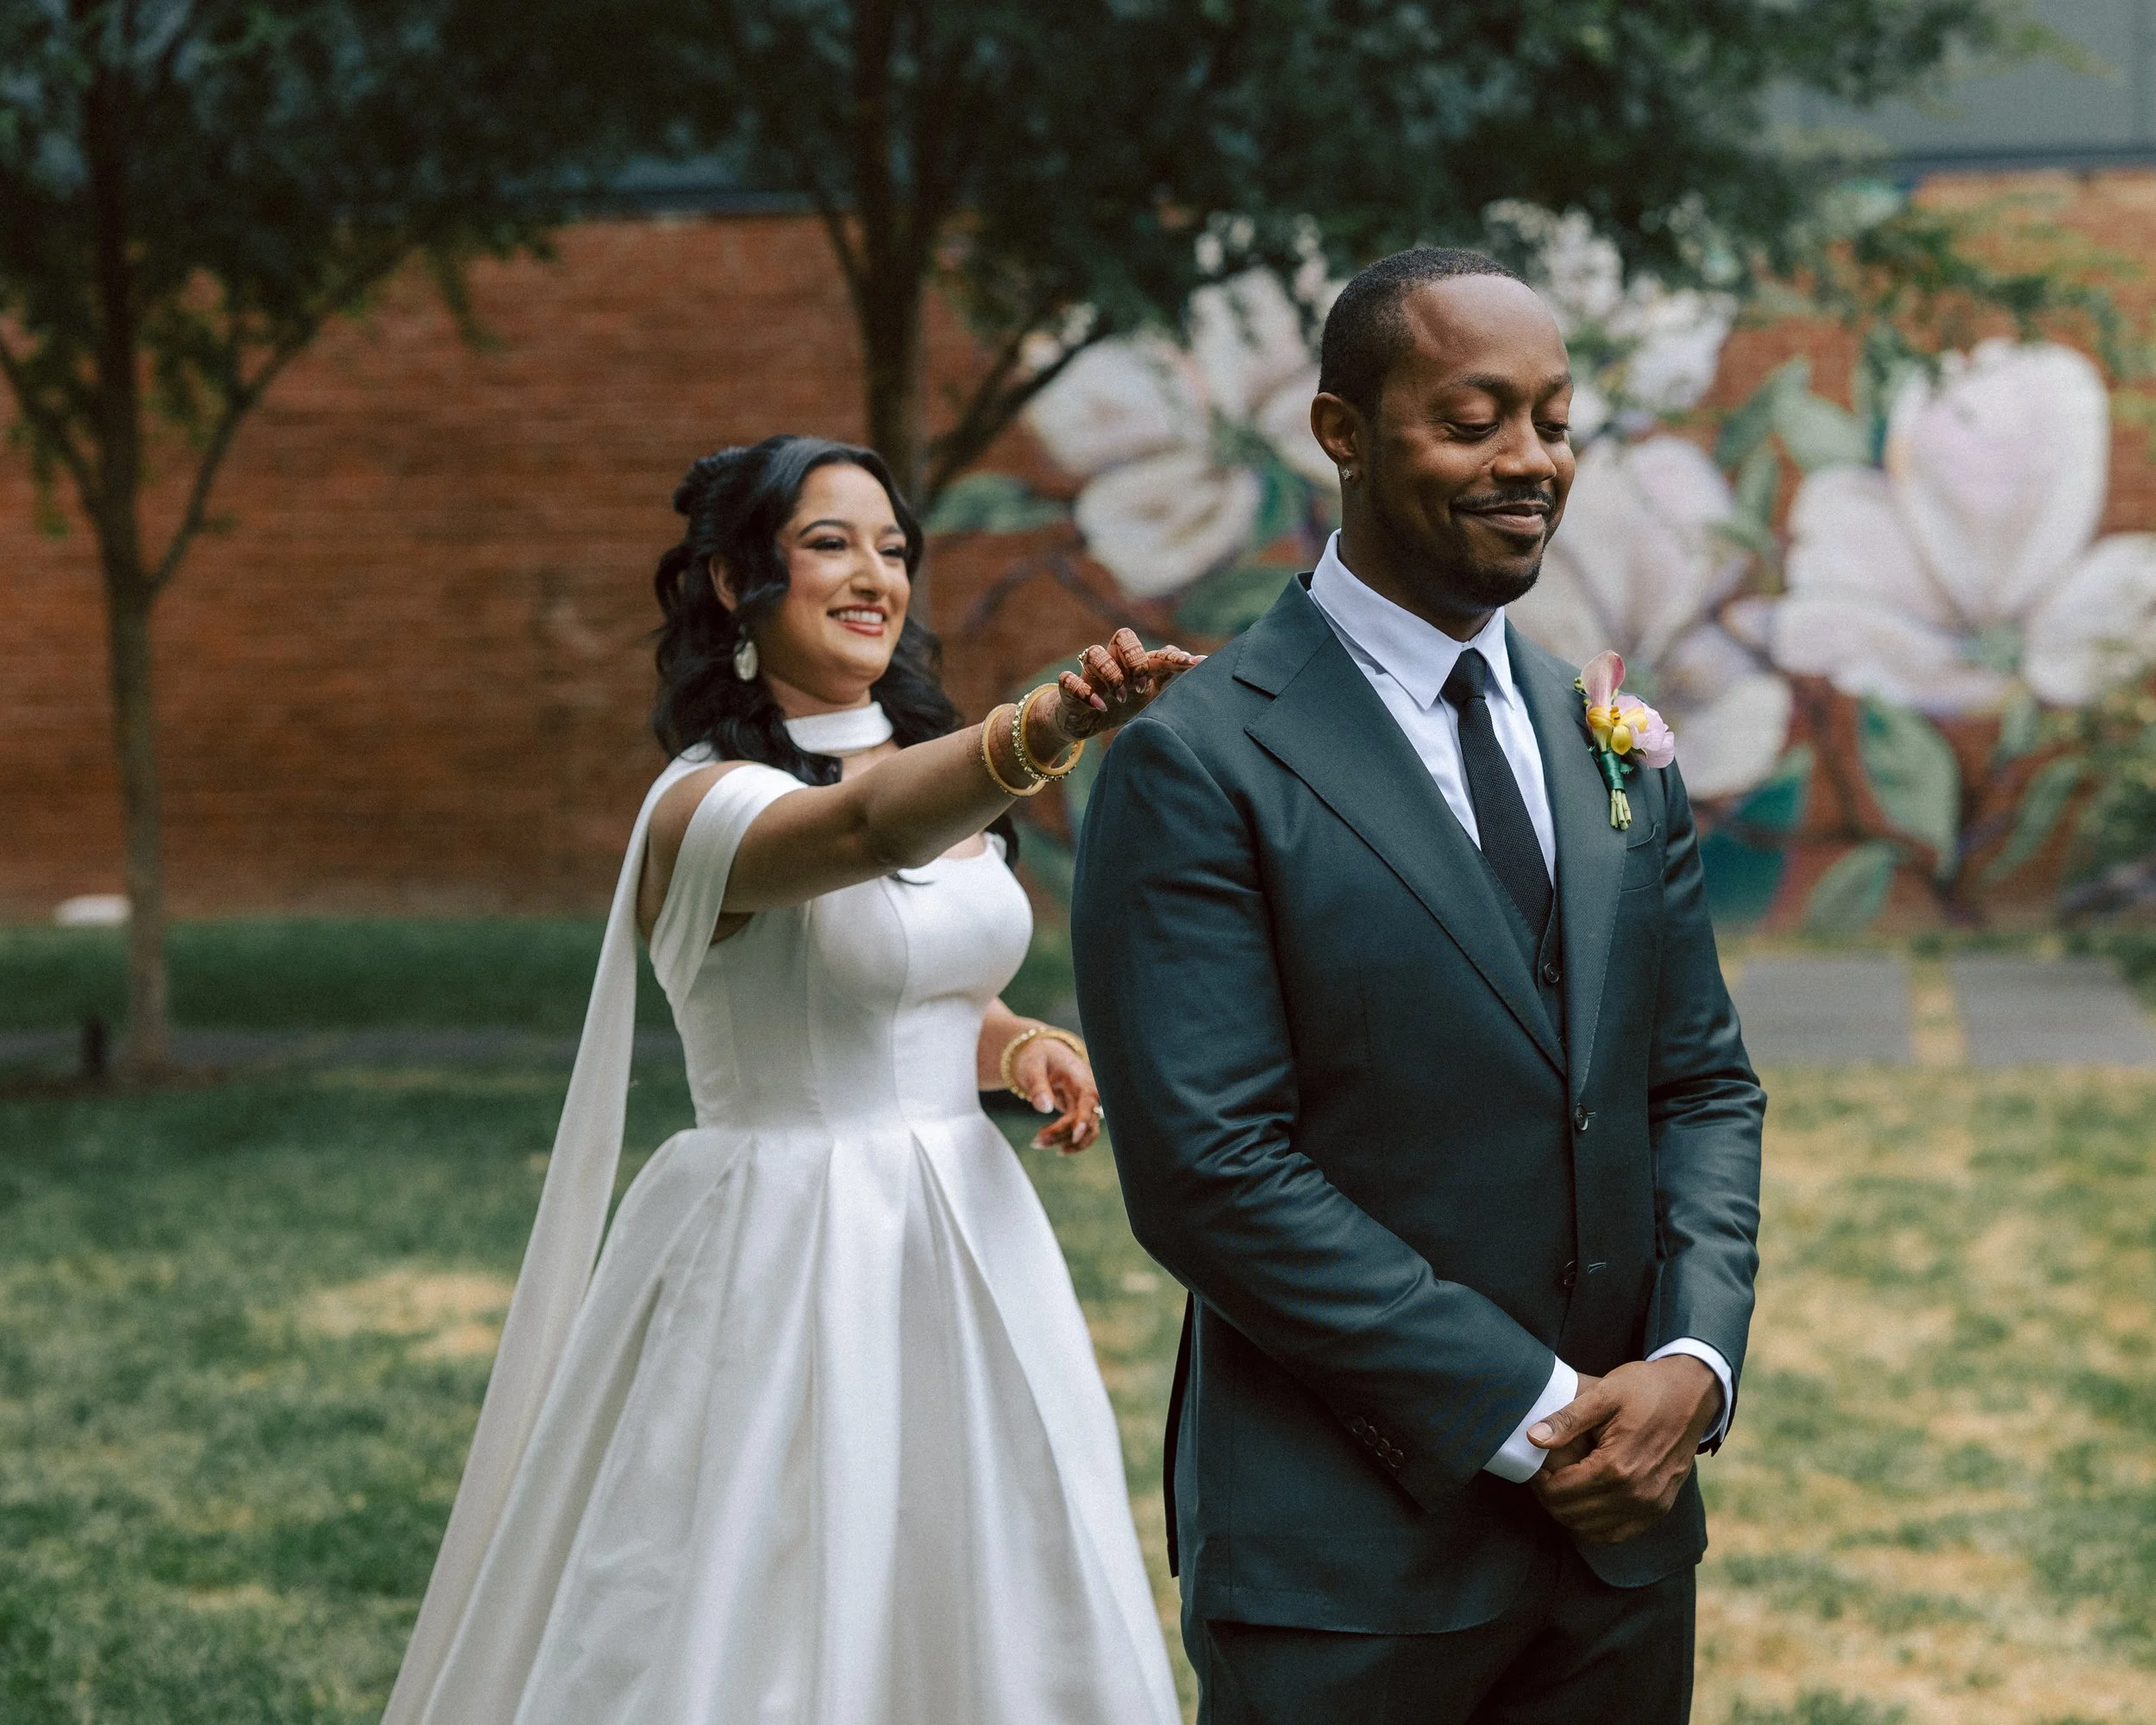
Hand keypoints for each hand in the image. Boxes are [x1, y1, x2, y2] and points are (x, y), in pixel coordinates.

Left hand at [1009, 1034, 1102, 1153]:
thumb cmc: (1038, 1056)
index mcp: (1080, 1077)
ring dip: (1065, 1141)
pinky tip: (1051, 1144)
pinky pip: (1080, 1131)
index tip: (1075, 1135)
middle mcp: (1089, 1092)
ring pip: (1086, 1131)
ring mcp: (1086, 1103)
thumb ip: (1038, 1085)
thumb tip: (1045, 1108)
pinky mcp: (1080, 1112)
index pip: (1088, 1100)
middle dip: (1063, 1134)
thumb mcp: (1032, 1065)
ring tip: (1037, 1143)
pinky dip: (1067, 1140)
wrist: (1042, 1054)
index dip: (1084, 1118)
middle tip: (1035, 1141)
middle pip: (1085, 1120)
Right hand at [1044, 628, 1202, 744]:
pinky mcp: (1068, 690)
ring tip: (1121, 697)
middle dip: (1136, 660)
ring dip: (1111, 675)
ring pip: (1094, 652)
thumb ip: (1164, 676)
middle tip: (1141, 686)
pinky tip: (1099, 706)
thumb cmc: (1117, 703)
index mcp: (1132, 663)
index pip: (1154, 652)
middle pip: (1123, 636)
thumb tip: (1195, 658)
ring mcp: (1088, 674)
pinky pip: (1069, 679)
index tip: (1195, 664)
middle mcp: (1111, 662)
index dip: (1174, 657)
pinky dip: (1085, 691)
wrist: (1081, 722)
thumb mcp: (1145, 694)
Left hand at [1525, 1356, 1722, 1543]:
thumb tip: (1533, 1438)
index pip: (1559, 1492)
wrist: (1691, 1395)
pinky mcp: (1659, 1509)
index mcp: (1617, 1466)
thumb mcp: (1603, 1394)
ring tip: (1561, 1487)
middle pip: (1571, 1515)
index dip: (1538, 1482)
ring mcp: (1651, 1506)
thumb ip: (1567, 1419)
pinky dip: (1595, 1526)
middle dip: (1549, 1498)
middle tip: (1543, 1476)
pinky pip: (1617, 1534)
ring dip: (1569, 1514)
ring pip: (1592, 1531)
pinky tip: (1585, 1503)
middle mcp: (1636, 1494)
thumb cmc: (1646, 1389)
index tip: (1534, 1465)